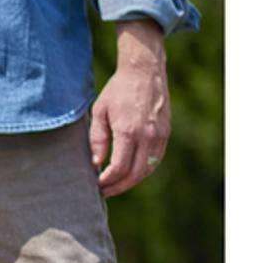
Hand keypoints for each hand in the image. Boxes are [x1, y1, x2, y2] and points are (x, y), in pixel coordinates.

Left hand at [89, 20, 170, 197]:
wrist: (144, 71)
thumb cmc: (118, 90)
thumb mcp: (100, 111)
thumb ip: (97, 139)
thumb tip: (96, 164)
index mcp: (128, 131)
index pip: (119, 168)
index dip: (108, 181)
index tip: (97, 184)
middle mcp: (147, 136)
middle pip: (135, 174)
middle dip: (119, 186)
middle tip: (105, 191)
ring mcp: (159, 135)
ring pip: (148, 169)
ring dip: (132, 181)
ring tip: (116, 184)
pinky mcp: (166, 133)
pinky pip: (156, 159)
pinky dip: (143, 170)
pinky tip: (130, 172)